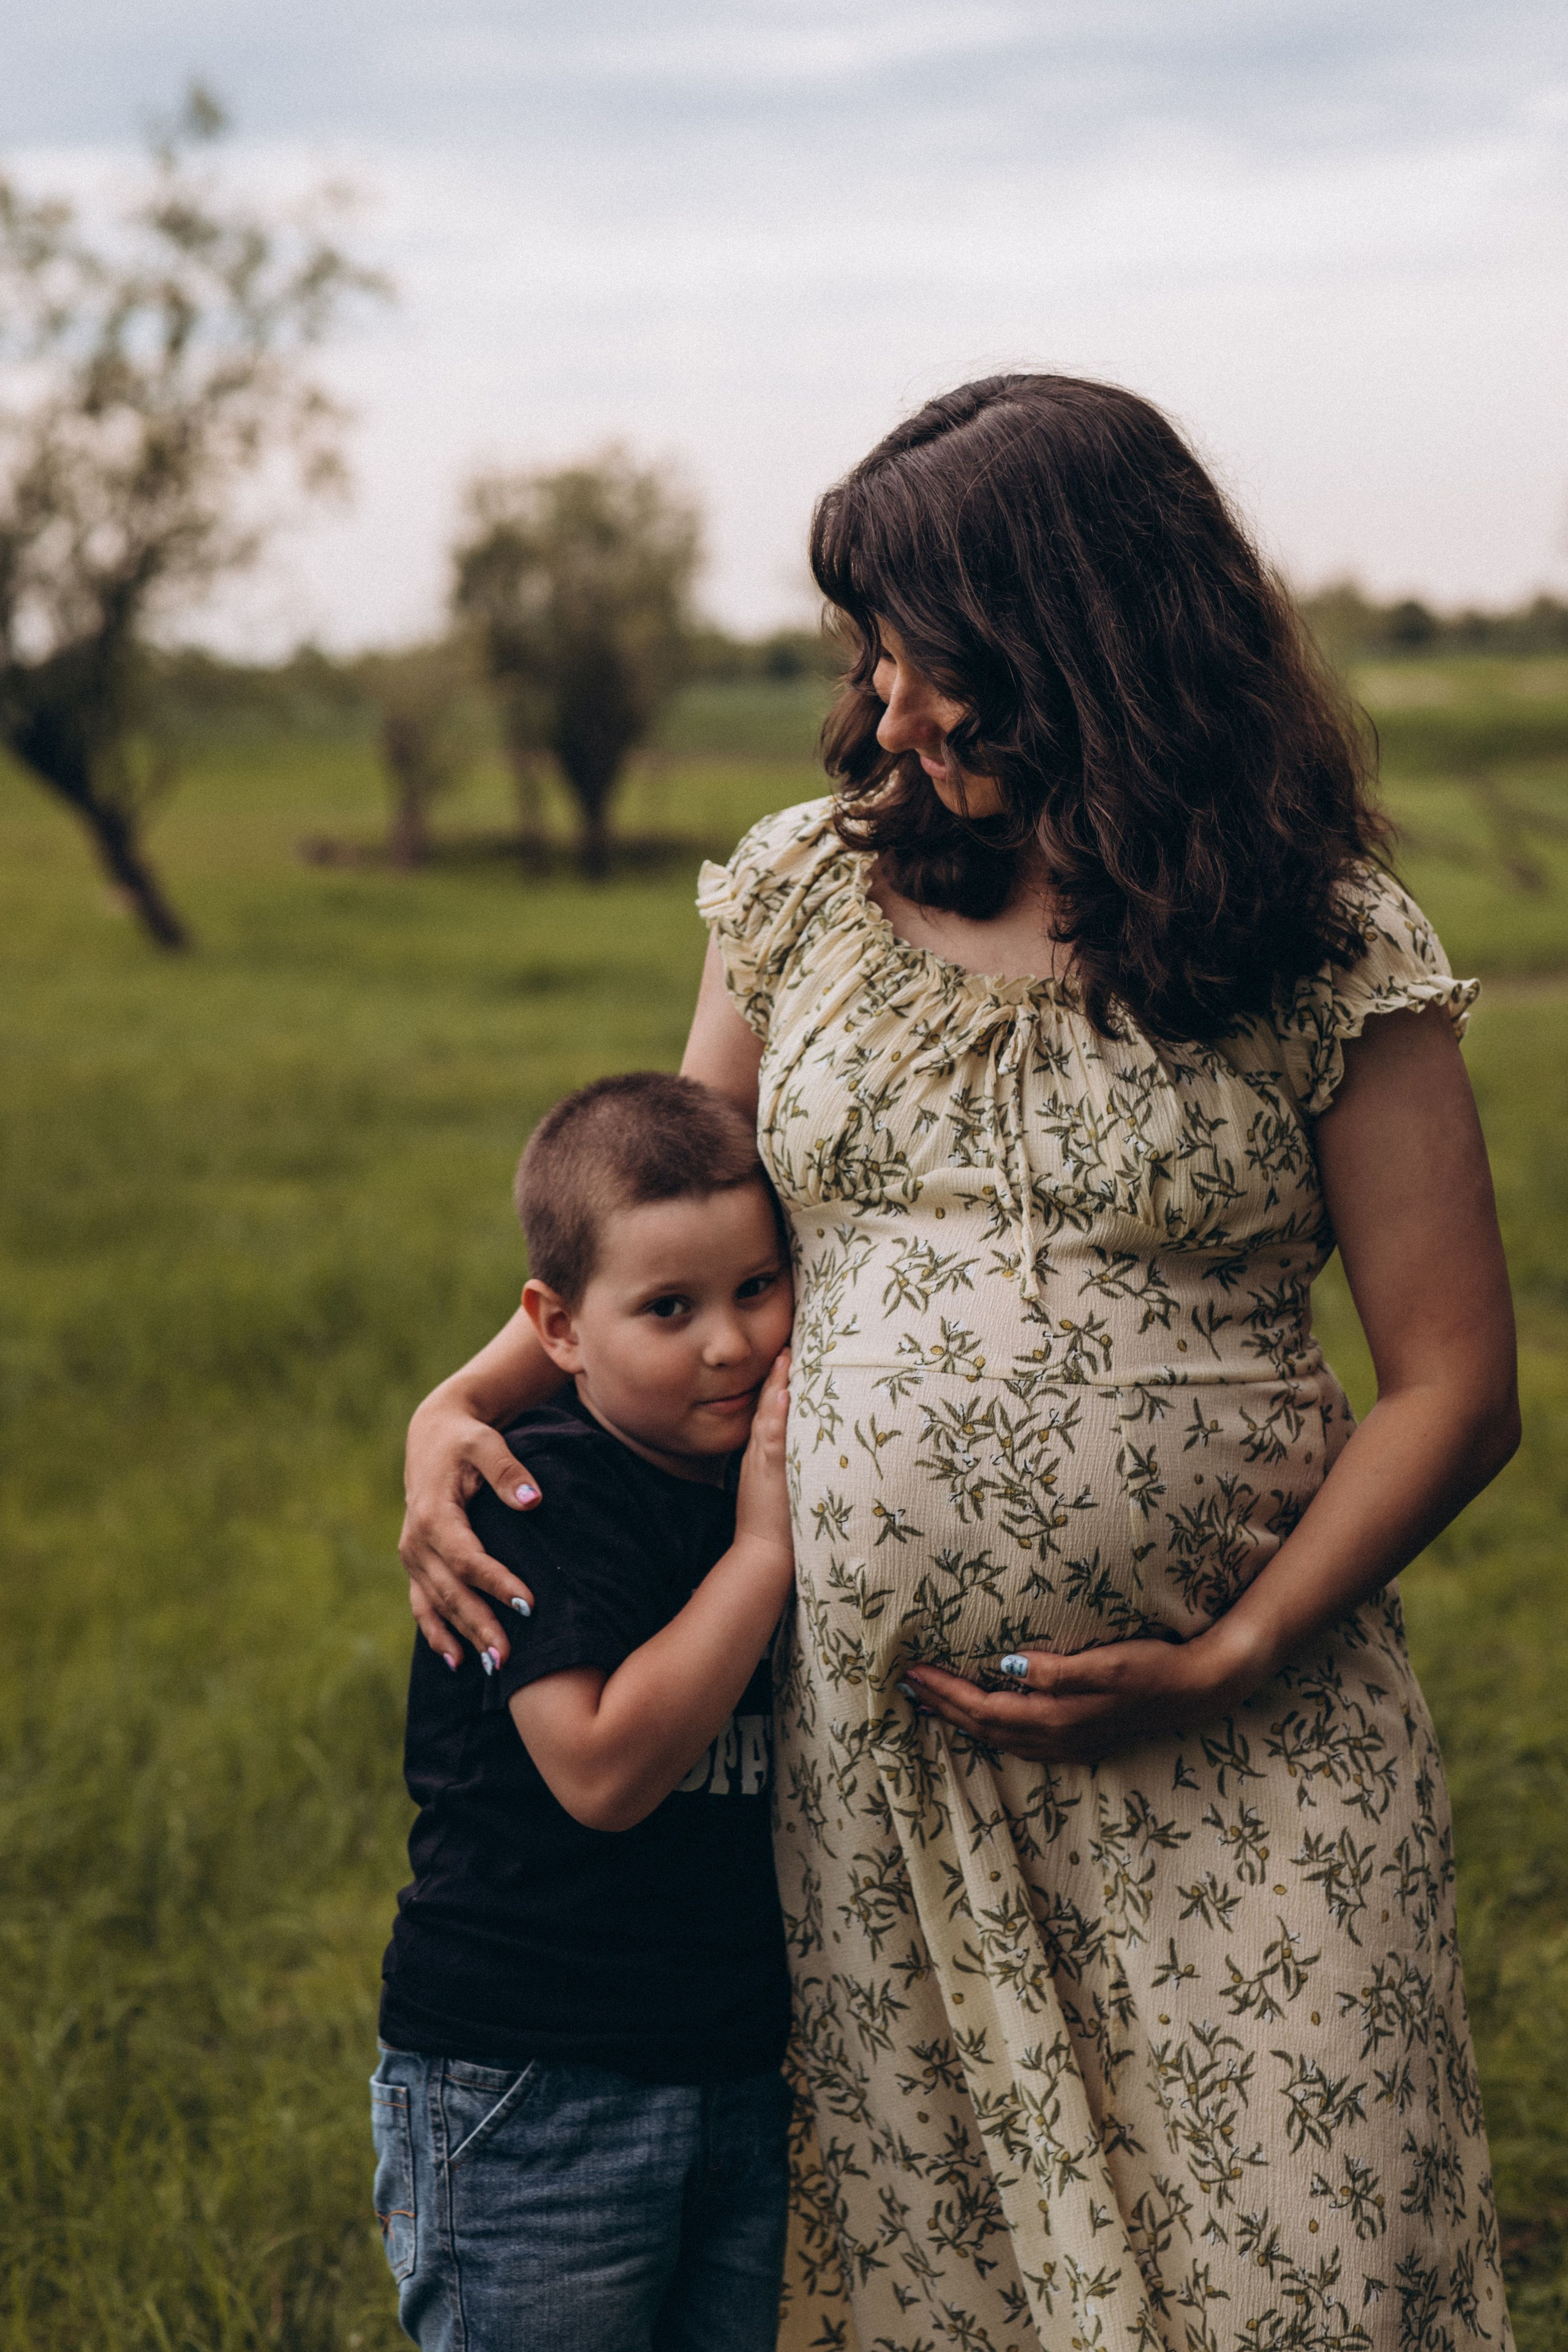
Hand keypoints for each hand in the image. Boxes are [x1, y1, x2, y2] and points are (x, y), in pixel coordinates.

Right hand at [399, 1392, 538, 1667]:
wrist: (433, 1435)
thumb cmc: (466, 1438)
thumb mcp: (486, 1441)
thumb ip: (507, 1469)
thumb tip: (532, 1500)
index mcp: (433, 1513)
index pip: (467, 1558)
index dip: (496, 1583)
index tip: (529, 1604)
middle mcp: (416, 1541)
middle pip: (450, 1591)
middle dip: (479, 1625)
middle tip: (508, 1657)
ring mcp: (413, 1556)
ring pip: (436, 1605)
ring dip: (462, 1637)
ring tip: (491, 1668)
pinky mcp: (417, 1564)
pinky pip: (423, 1605)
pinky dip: (438, 1634)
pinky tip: (458, 1660)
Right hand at [733, 1349, 792, 1568]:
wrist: (763, 1549)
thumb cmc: (772, 1515)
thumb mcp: (773, 1475)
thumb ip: (780, 1447)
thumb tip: (798, 1421)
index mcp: (766, 1446)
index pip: (772, 1404)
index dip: (779, 1376)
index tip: (788, 1349)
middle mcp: (764, 1446)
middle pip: (770, 1400)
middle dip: (779, 1370)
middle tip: (790, 1337)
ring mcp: (767, 1455)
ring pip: (772, 1411)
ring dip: (778, 1381)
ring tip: (786, 1353)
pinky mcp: (772, 1467)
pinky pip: (774, 1434)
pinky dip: (777, 1412)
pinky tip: (784, 1391)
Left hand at [903, 1625, 1261, 1763]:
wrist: (1197, 1690)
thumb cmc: (1153, 1666)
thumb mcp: (1107, 1662)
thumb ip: (1057, 1670)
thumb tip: (1008, 1666)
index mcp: (1057, 1718)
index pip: (985, 1708)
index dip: (946, 1692)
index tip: (914, 1671)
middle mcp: (1057, 1739)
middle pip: (984, 1727)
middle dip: (942, 1706)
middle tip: (905, 1685)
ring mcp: (1069, 1744)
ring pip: (999, 1738)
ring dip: (961, 1719)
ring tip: (929, 1703)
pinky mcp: (1079, 1740)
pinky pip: (1019, 1741)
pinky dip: (990, 1728)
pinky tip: (982, 1717)